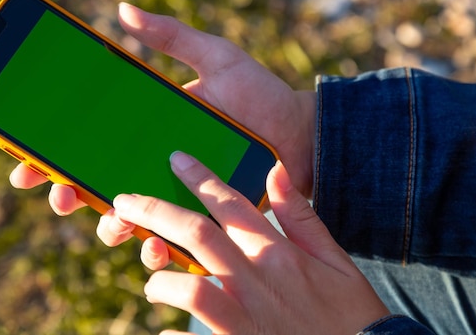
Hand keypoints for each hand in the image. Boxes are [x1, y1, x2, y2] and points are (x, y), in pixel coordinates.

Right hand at [10, 4, 315, 258]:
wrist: (302, 135)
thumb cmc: (260, 96)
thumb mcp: (215, 58)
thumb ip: (172, 37)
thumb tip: (124, 9)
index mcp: (146, 130)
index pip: (88, 143)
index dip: (51, 153)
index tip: (24, 158)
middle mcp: (153, 166)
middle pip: (95, 185)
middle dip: (67, 192)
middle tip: (58, 190)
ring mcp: (174, 196)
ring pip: (125, 221)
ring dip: (107, 227)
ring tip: (110, 218)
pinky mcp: (200, 222)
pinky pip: (169, 242)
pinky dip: (154, 249)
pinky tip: (154, 244)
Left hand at [111, 152, 388, 334]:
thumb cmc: (350, 314)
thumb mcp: (336, 260)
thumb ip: (301, 216)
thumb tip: (276, 170)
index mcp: (278, 253)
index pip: (230, 204)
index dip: (198, 177)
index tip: (175, 158)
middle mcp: (257, 279)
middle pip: (196, 233)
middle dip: (155, 212)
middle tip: (124, 201)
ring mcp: (244, 316)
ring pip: (189, 282)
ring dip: (161, 273)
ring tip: (153, 272)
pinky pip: (192, 333)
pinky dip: (172, 327)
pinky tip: (163, 319)